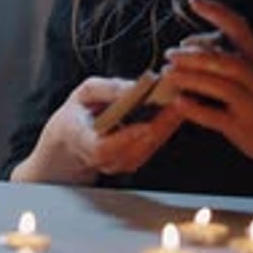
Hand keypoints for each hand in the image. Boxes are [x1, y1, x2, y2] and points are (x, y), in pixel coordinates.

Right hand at [11, 75, 181, 184]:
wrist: (68, 145)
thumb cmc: (76, 114)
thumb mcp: (83, 94)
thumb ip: (106, 90)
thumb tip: (133, 87)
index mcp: (80, 140)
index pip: (102, 148)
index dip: (125, 138)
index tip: (145, 125)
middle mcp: (100, 160)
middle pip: (132, 150)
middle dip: (158, 126)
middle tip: (178, 103)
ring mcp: (116, 165)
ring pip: (146, 150)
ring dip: (167, 127)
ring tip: (184, 102)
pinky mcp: (130, 164)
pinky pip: (150, 148)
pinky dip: (165, 129)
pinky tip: (177, 111)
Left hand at [163, 0, 252, 174]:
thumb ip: (231, 62)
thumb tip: (191, 51)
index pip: (239, 28)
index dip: (216, 12)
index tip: (193, 0)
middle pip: (225, 59)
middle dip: (194, 54)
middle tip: (169, 53)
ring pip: (220, 86)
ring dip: (191, 78)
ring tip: (168, 74)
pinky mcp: (246, 128)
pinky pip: (217, 117)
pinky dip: (196, 109)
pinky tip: (180, 103)